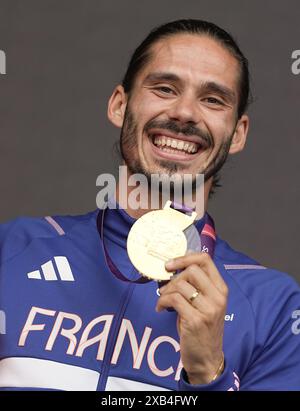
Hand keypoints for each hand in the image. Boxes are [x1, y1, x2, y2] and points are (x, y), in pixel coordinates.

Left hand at [155, 252, 227, 384]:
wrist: (207, 358)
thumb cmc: (203, 328)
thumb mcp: (206, 303)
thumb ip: (197, 285)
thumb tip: (177, 264)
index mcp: (221, 289)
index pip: (205, 260)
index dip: (185, 257)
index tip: (170, 264)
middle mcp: (218, 297)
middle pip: (192, 270)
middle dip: (174, 277)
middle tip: (166, 287)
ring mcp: (208, 309)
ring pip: (180, 285)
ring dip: (165, 291)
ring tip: (162, 299)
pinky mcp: (195, 320)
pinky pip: (173, 299)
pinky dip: (162, 301)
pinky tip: (160, 308)